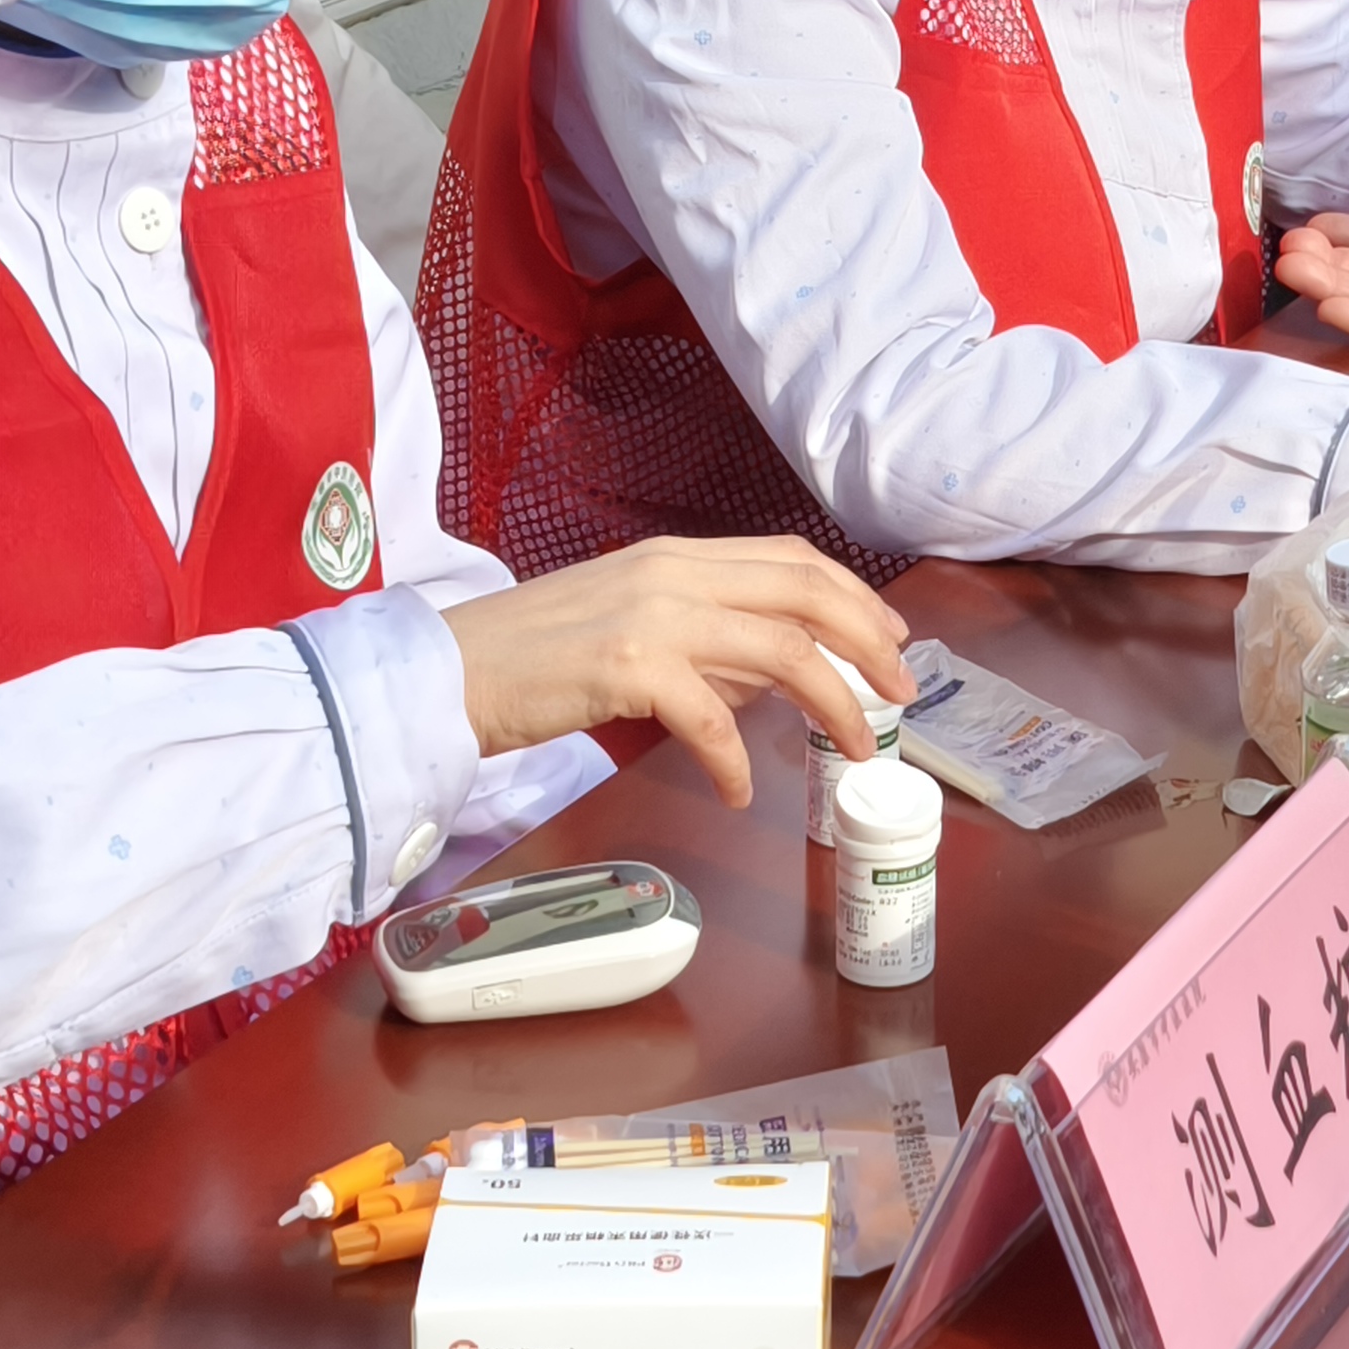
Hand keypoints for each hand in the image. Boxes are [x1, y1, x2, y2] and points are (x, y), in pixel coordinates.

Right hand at [440, 536, 910, 807]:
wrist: (448, 672)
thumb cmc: (533, 659)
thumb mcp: (629, 625)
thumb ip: (702, 641)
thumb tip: (769, 677)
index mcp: (676, 556)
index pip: (792, 559)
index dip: (854, 597)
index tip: (891, 638)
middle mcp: (673, 572)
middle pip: (806, 595)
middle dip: (868, 643)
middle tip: (900, 693)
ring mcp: (652, 614)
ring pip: (781, 652)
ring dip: (832, 705)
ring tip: (853, 748)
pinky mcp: (626, 667)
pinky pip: (712, 720)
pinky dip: (737, 761)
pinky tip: (742, 792)